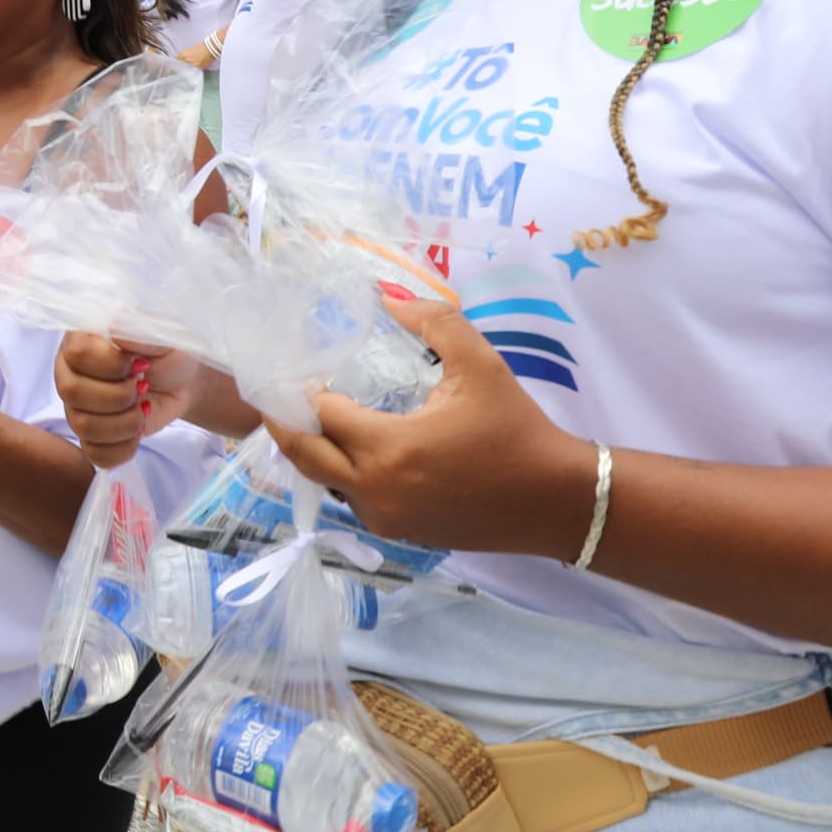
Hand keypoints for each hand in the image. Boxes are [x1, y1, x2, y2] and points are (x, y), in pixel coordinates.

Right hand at [54, 334, 206, 465]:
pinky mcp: (90, 436)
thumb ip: (138, 329)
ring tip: (143, 408)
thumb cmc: (168, 351)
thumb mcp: (163, 332)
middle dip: (120, 396)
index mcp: (81, 339)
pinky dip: (124, 447)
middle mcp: (69, 372)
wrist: (183, 382)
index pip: (78, 354)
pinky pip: (94, 453)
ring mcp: (76, 407)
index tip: (141, 364)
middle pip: (73, 393)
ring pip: (83, 426)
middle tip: (143, 387)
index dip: (113, 366)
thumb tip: (114, 331)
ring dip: (125, 422)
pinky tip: (137, 431)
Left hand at [262, 295, 597, 556]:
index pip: (321, 415)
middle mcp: (375, 491)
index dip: (303, 390)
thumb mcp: (479, 364)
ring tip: (314, 416)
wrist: (556, 500)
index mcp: (388, 450)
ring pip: (327, 482)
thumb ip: (432, 322)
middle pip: (304, 457)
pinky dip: (345, 474)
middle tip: (276, 394)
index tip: (294, 367)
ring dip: (315, 450)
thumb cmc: (517, 429)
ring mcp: (386, 519)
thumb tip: (389, 297)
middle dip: (284, 424)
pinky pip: (355, 501)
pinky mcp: (401, 534)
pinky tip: (355, 447)